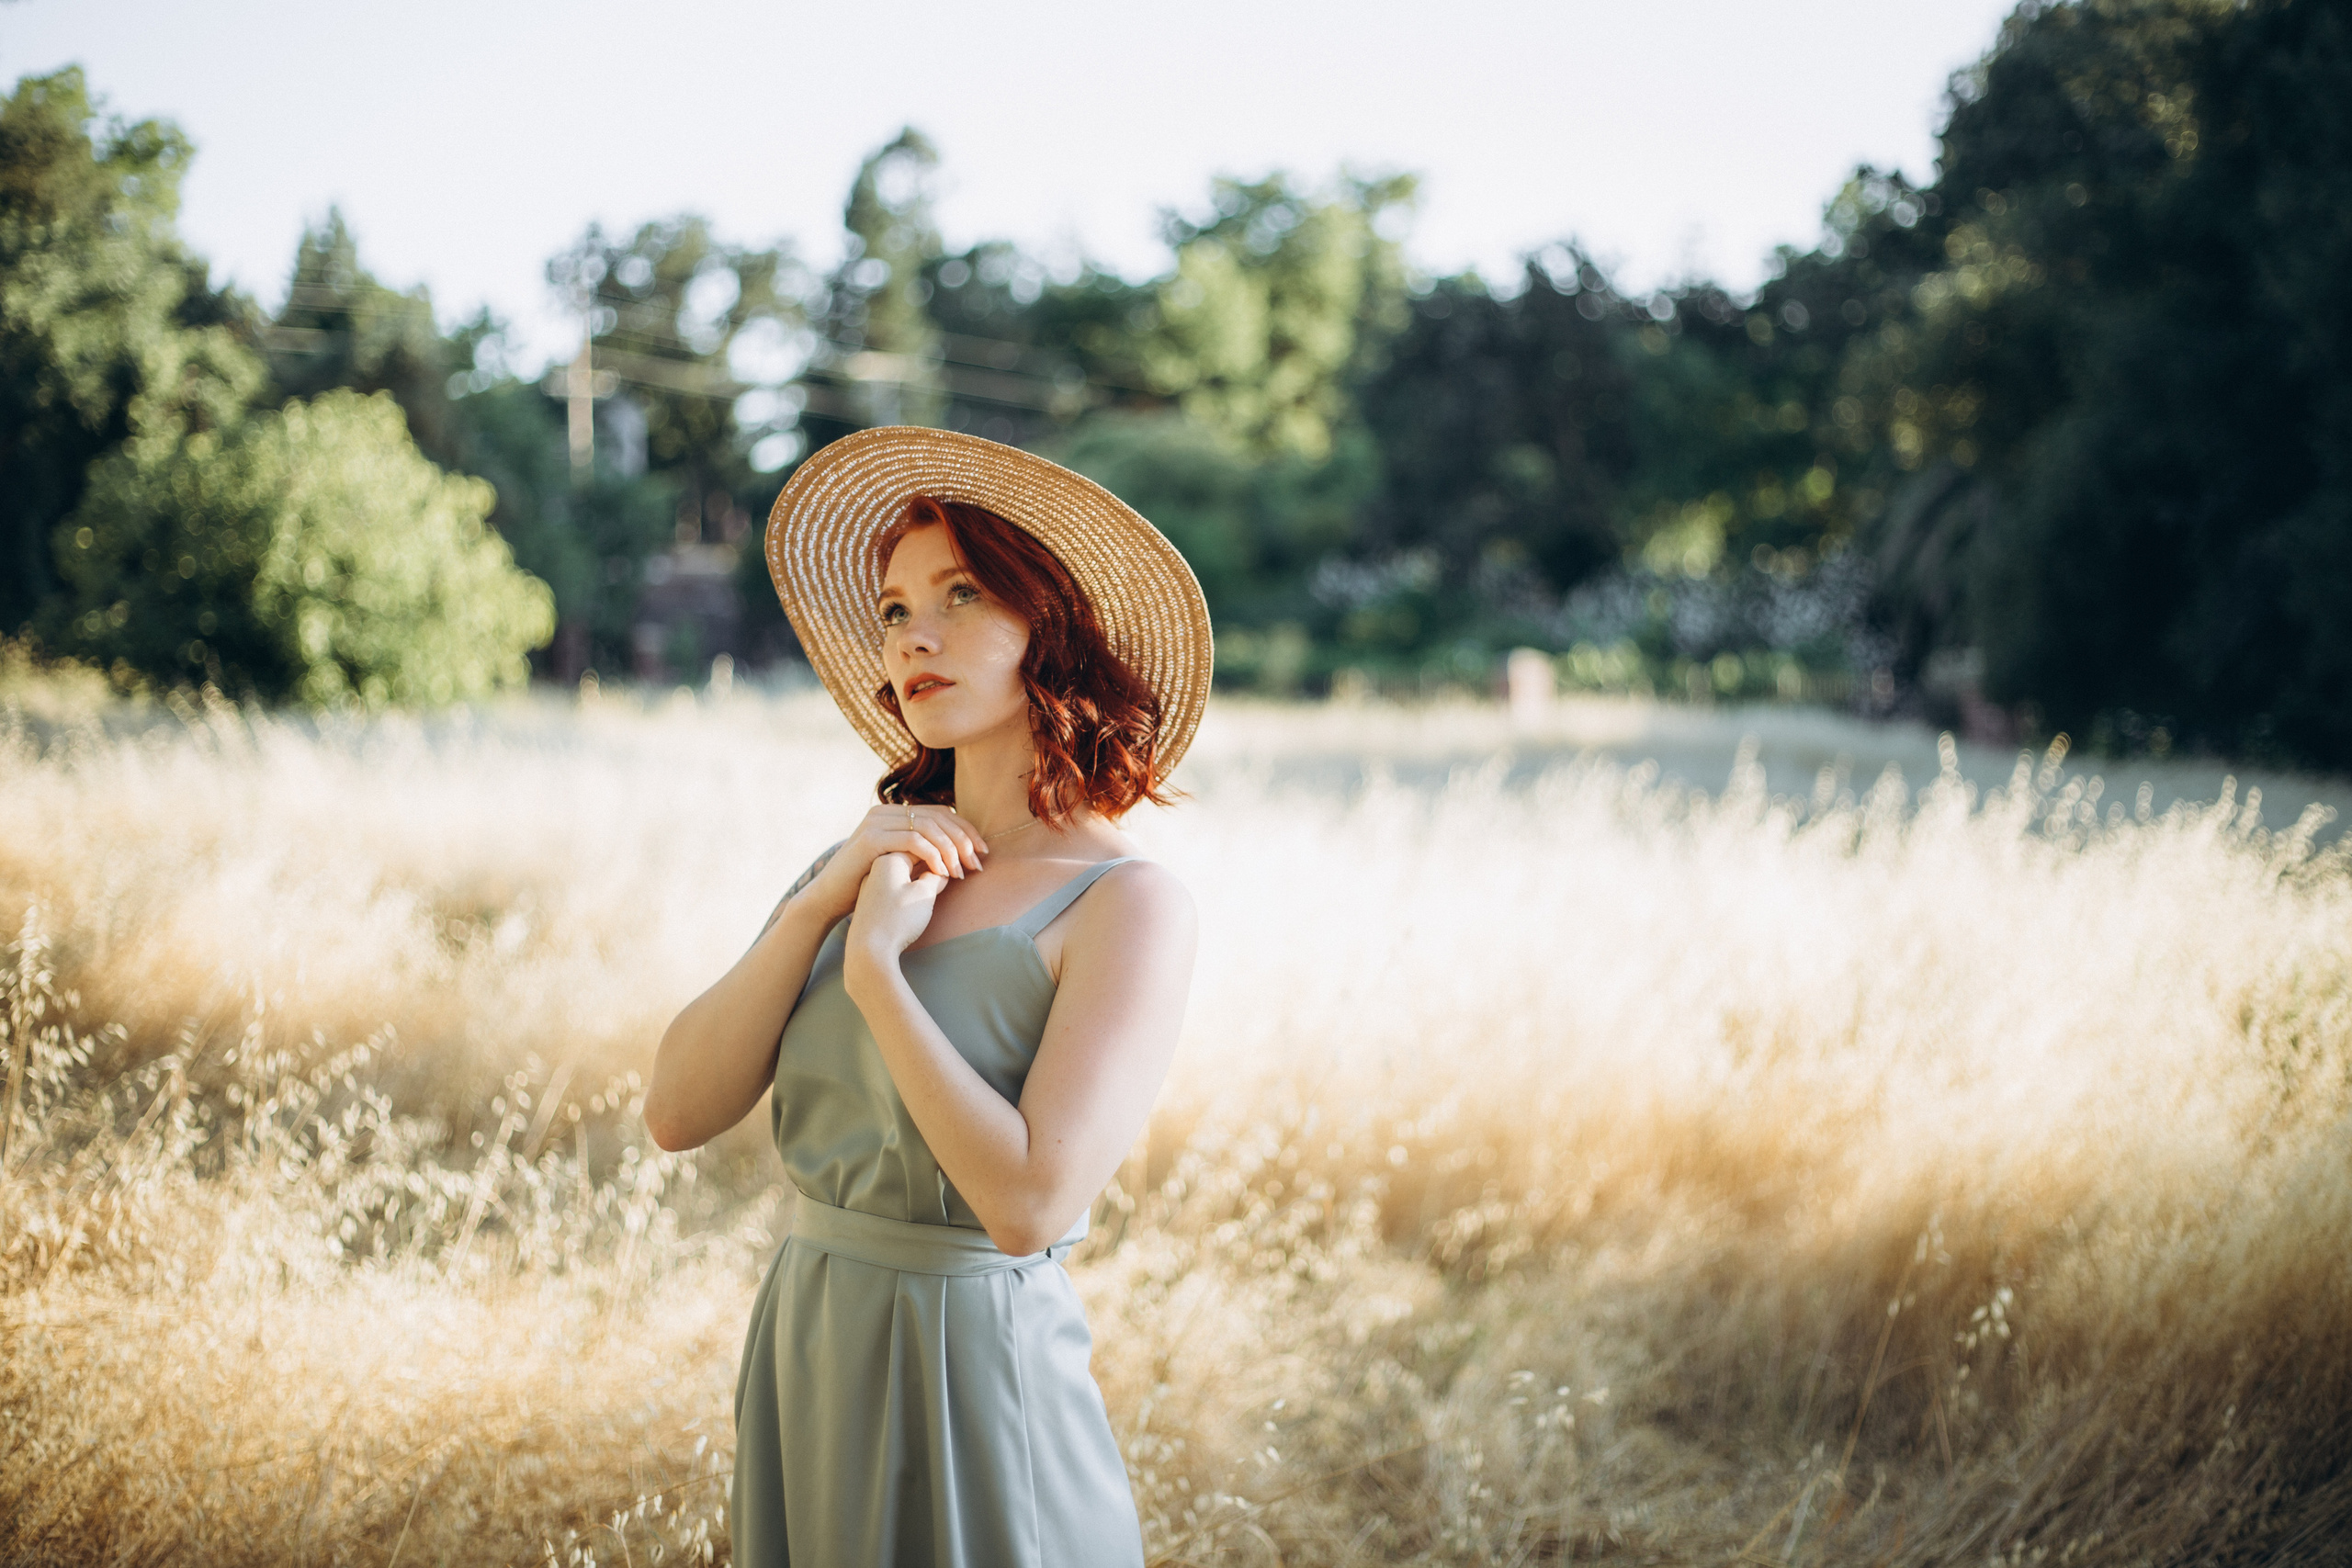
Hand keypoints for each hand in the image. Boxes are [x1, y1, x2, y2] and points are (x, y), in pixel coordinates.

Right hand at [798, 802, 988, 921]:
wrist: (830, 898)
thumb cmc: (867, 886)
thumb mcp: (899, 864)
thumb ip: (921, 854)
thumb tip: (956, 854)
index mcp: (895, 814)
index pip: (941, 814)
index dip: (966, 831)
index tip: (983, 853)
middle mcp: (886, 812)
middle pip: (939, 817)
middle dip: (964, 841)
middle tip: (978, 865)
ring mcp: (877, 822)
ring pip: (929, 827)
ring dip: (951, 850)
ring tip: (961, 873)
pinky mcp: (871, 838)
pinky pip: (913, 841)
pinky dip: (933, 855)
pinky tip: (943, 872)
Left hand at [843, 852, 947, 982]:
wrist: (868, 951)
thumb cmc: (896, 920)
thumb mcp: (923, 895)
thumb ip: (935, 877)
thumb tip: (941, 872)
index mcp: (890, 857)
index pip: (925, 842)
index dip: (947, 852)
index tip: (962, 869)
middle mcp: (879, 865)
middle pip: (916, 852)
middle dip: (939, 860)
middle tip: (958, 875)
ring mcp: (875, 881)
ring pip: (908, 868)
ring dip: (927, 873)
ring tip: (942, 886)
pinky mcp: (875, 897)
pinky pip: (899, 881)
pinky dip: (913, 883)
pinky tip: (920, 898)